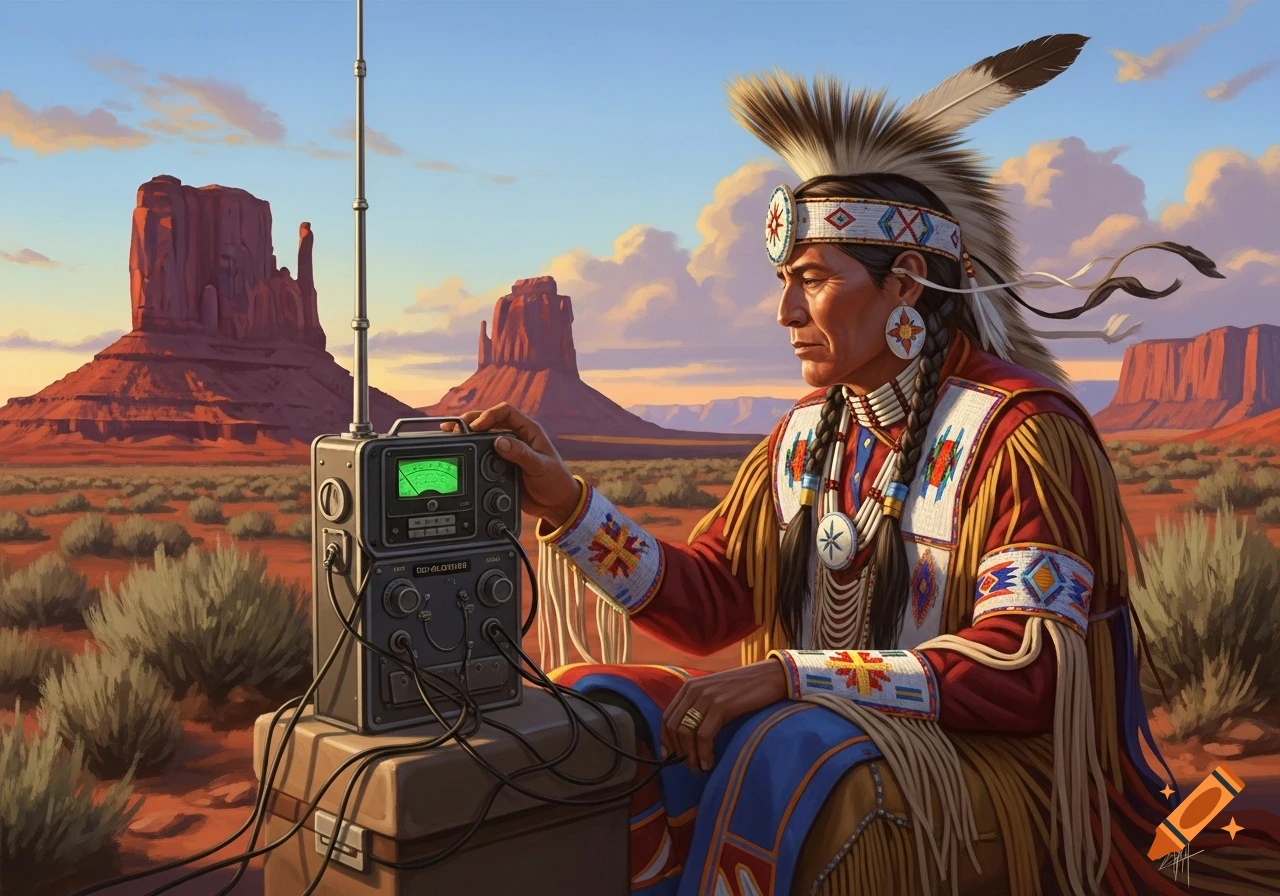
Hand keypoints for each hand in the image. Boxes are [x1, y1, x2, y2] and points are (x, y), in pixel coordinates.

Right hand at [442, 403, 581, 527]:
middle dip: (471, 421)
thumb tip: (499, 442)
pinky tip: (461, 449)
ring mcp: (507, 450)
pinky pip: (483, 453)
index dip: (489, 414)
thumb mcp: (540, 466)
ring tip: (452, 434)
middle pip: (490, 420)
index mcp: (528, 430)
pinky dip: (471, 450)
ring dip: (468, 434)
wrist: (555, 504)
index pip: (506, 411)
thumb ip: (521, 454)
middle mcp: (516, 436)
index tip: (476, 426)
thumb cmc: (555, 481)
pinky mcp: (500, 464)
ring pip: (484, 435)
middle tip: (455, 427)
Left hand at [661, 660, 790, 771]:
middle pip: (674, 727)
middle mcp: (694, 690)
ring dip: (690, 756)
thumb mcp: (715, 692)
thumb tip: (686, 736)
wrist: (770, 676)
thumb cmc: (744, 688)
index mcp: (689, 687)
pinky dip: (704, 754)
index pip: (667, 718)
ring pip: (686, 733)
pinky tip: (709, 763)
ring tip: (699, 768)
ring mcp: (707, 697)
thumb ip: (699, 707)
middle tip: (689, 767)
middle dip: (679, 752)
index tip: (671, 757)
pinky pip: (705, 736)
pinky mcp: (721, 706)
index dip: (666, 741)